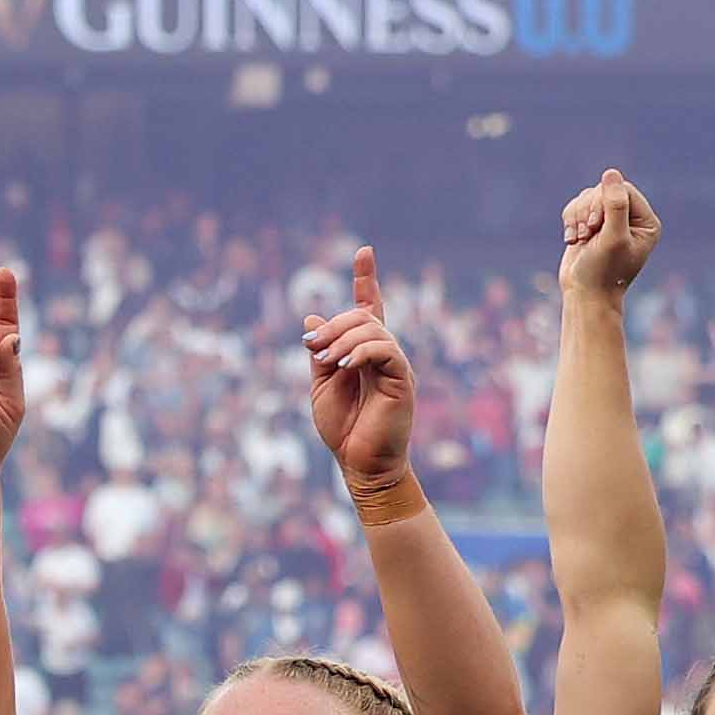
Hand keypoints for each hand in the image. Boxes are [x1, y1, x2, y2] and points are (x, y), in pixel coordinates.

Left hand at [300, 243, 416, 486]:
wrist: (360, 463)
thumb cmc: (342, 428)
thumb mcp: (321, 385)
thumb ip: (321, 353)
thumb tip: (312, 316)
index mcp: (364, 354)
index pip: (369, 308)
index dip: (367, 279)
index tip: (364, 251)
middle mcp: (384, 354)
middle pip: (364, 317)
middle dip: (334, 325)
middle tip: (311, 345)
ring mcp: (395, 365)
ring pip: (373, 331)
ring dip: (343, 340)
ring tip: (326, 361)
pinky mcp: (402, 379)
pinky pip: (385, 351)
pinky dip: (360, 353)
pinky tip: (344, 367)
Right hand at [558, 168, 658, 299]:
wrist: (584, 295)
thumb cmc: (602, 271)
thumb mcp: (612, 238)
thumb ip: (615, 205)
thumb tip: (611, 173)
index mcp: (646, 222)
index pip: (624, 190)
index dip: (604, 202)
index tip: (596, 226)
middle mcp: (631, 220)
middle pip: (604, 191)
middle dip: (589, 210)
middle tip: (587, 234)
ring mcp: (610, 222)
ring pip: (588, 197)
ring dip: (577, 216)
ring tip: (579, 239)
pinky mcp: (590, 225)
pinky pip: (577, 206)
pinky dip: (569, 221)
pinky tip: (572, 240)